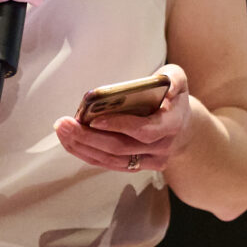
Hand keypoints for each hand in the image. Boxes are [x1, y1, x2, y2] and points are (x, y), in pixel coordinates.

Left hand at [54, 63, 195, 174]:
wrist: (184, 126)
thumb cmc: (173, 97)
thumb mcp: (177, 80)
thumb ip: (174, 79)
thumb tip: (165, 87)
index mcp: (172, 125)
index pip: (144, 131)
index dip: (120, 126)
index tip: (94, 119)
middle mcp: (162, 148)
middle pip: (121, 148)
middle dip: (89, 137)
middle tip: (64, 124)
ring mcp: (150, 161)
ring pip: (112, 160)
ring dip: (83, 147)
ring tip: (62, 130)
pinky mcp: (137, 167)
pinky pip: (109, 164)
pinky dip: (88, 154)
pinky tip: (70, 141)